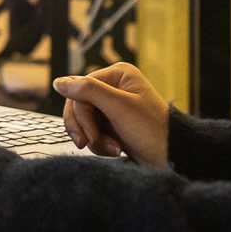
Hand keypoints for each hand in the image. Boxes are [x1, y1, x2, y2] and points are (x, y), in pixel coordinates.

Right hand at [52, 62, 168, 165]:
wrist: (172, 157)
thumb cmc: (152, 130)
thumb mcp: (119, 107)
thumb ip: (87, 91)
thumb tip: (58, 82)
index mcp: (117, 75)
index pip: (80, 90)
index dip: (79, 114)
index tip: (87, 137)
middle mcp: (114, 87)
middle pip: (79, 105)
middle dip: (85, 128)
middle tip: (88, 144)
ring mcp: (113, 106)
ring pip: (84, 121)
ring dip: (94, 139)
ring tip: (113, 149)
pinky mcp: (114, 124)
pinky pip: (93, 132)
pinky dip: (100, 144)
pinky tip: (115, 150)